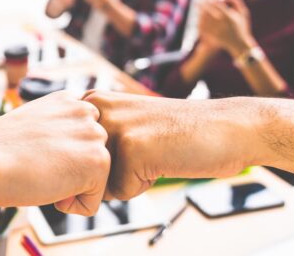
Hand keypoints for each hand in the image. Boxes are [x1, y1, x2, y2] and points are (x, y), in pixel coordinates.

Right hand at [0, 91, 109, 215]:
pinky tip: (45, 186)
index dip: (62, 158)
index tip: (35, 154)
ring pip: (95, 182)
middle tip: (36, 163)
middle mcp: (85, 111)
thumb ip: (57, 132)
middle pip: (93, 161)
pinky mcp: (97, 161)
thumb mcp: (33, 128)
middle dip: (69, 172)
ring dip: (69, 188)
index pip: (85, 140)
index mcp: (68, 100)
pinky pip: (93, 203)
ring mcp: (94, 134)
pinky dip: (70, 205)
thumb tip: (68, 156)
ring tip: (40, 173)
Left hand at [82, 91, 253, 199]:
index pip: (72, 153)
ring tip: (153, 154)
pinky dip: (143, 187)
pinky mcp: (130, 148)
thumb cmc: (177, 133)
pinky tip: (163, 160)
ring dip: (126, 181)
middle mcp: (95, 109)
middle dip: (111, 173)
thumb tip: (65, 187)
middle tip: (145, 149)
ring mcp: (112, 127)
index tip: (129, 144)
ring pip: (99, 184)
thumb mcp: (125, 125)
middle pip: (82, 170)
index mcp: (92, 100)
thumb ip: (93, 143)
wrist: (228, 128)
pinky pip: (121, 193)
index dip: (100, 162)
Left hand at [197, 0, 254, 56]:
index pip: (216, 3)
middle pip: (207, 10)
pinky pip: (201, 27)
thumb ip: (236, 0)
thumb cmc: (242, 26)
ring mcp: (215, 30)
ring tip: (198, 9)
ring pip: (203, 18)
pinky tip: (199, 18)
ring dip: (200, 12)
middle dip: (202, 4)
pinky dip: (199, 21)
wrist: (239, 44)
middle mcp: (221, 23)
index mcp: (229, 16)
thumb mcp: (243, 12)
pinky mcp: (211, 36)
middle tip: (198, 1)